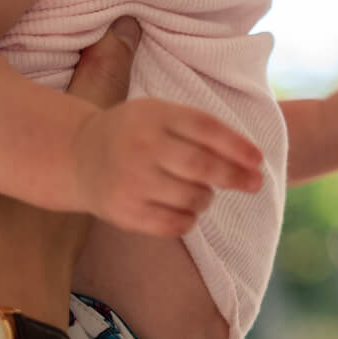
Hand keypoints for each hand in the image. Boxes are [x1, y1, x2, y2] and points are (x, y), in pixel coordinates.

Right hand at [69, 96, 264, 237]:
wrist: (78, 156)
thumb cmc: (134, 133)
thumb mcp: (159, 114)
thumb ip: (199, 129)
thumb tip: (250, 159)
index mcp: (154, 116)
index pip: (205, 129)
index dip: (237, 146)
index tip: (259, 160)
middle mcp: (141, 147)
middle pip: (202, 166)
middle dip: (236, 177)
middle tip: (255, 184)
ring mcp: (131, 182)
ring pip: (193, 198)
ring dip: (208, 197)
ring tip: (200, 191)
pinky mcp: (125, 212)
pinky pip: (175, 224)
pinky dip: (190, 219)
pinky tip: (184, 208)